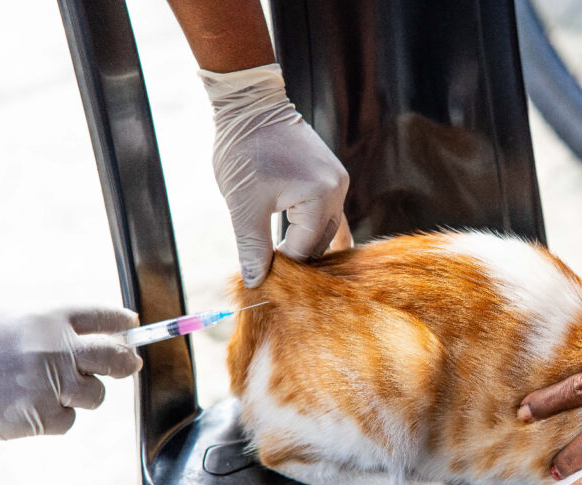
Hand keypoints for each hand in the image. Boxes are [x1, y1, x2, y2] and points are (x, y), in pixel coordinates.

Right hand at [0, 307, 141, 439]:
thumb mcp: (5, 317)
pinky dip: (54, 417)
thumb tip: (81, 339)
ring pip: (94, 394)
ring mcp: (51, 383)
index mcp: (49, 317)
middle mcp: (57, 348)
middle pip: (115, 357)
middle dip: (126, 363)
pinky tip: (27, 407)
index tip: (132, 324)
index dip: (121, 323)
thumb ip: (45, 327)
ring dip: (81, 394)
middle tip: (128, 365)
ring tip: (48, 388)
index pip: (102, 317)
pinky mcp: (41, 415)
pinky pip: (68, 420)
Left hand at [201, 64, 349, 286]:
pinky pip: (327, 212)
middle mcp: (338, 189)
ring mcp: (338, 181)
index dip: (281, 267)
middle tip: (269, 275)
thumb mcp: (243, 205)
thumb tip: (255, 282)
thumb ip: (252, 247)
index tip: (261, 278)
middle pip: (319, 241)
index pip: (304, 248)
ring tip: (285, 265)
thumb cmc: (244, 151)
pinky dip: (315, 229)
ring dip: (304, 244)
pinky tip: (312, 249)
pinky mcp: (331, 176)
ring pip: (324, 228)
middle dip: (296, 258)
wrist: (250, 105)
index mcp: (321, 196)